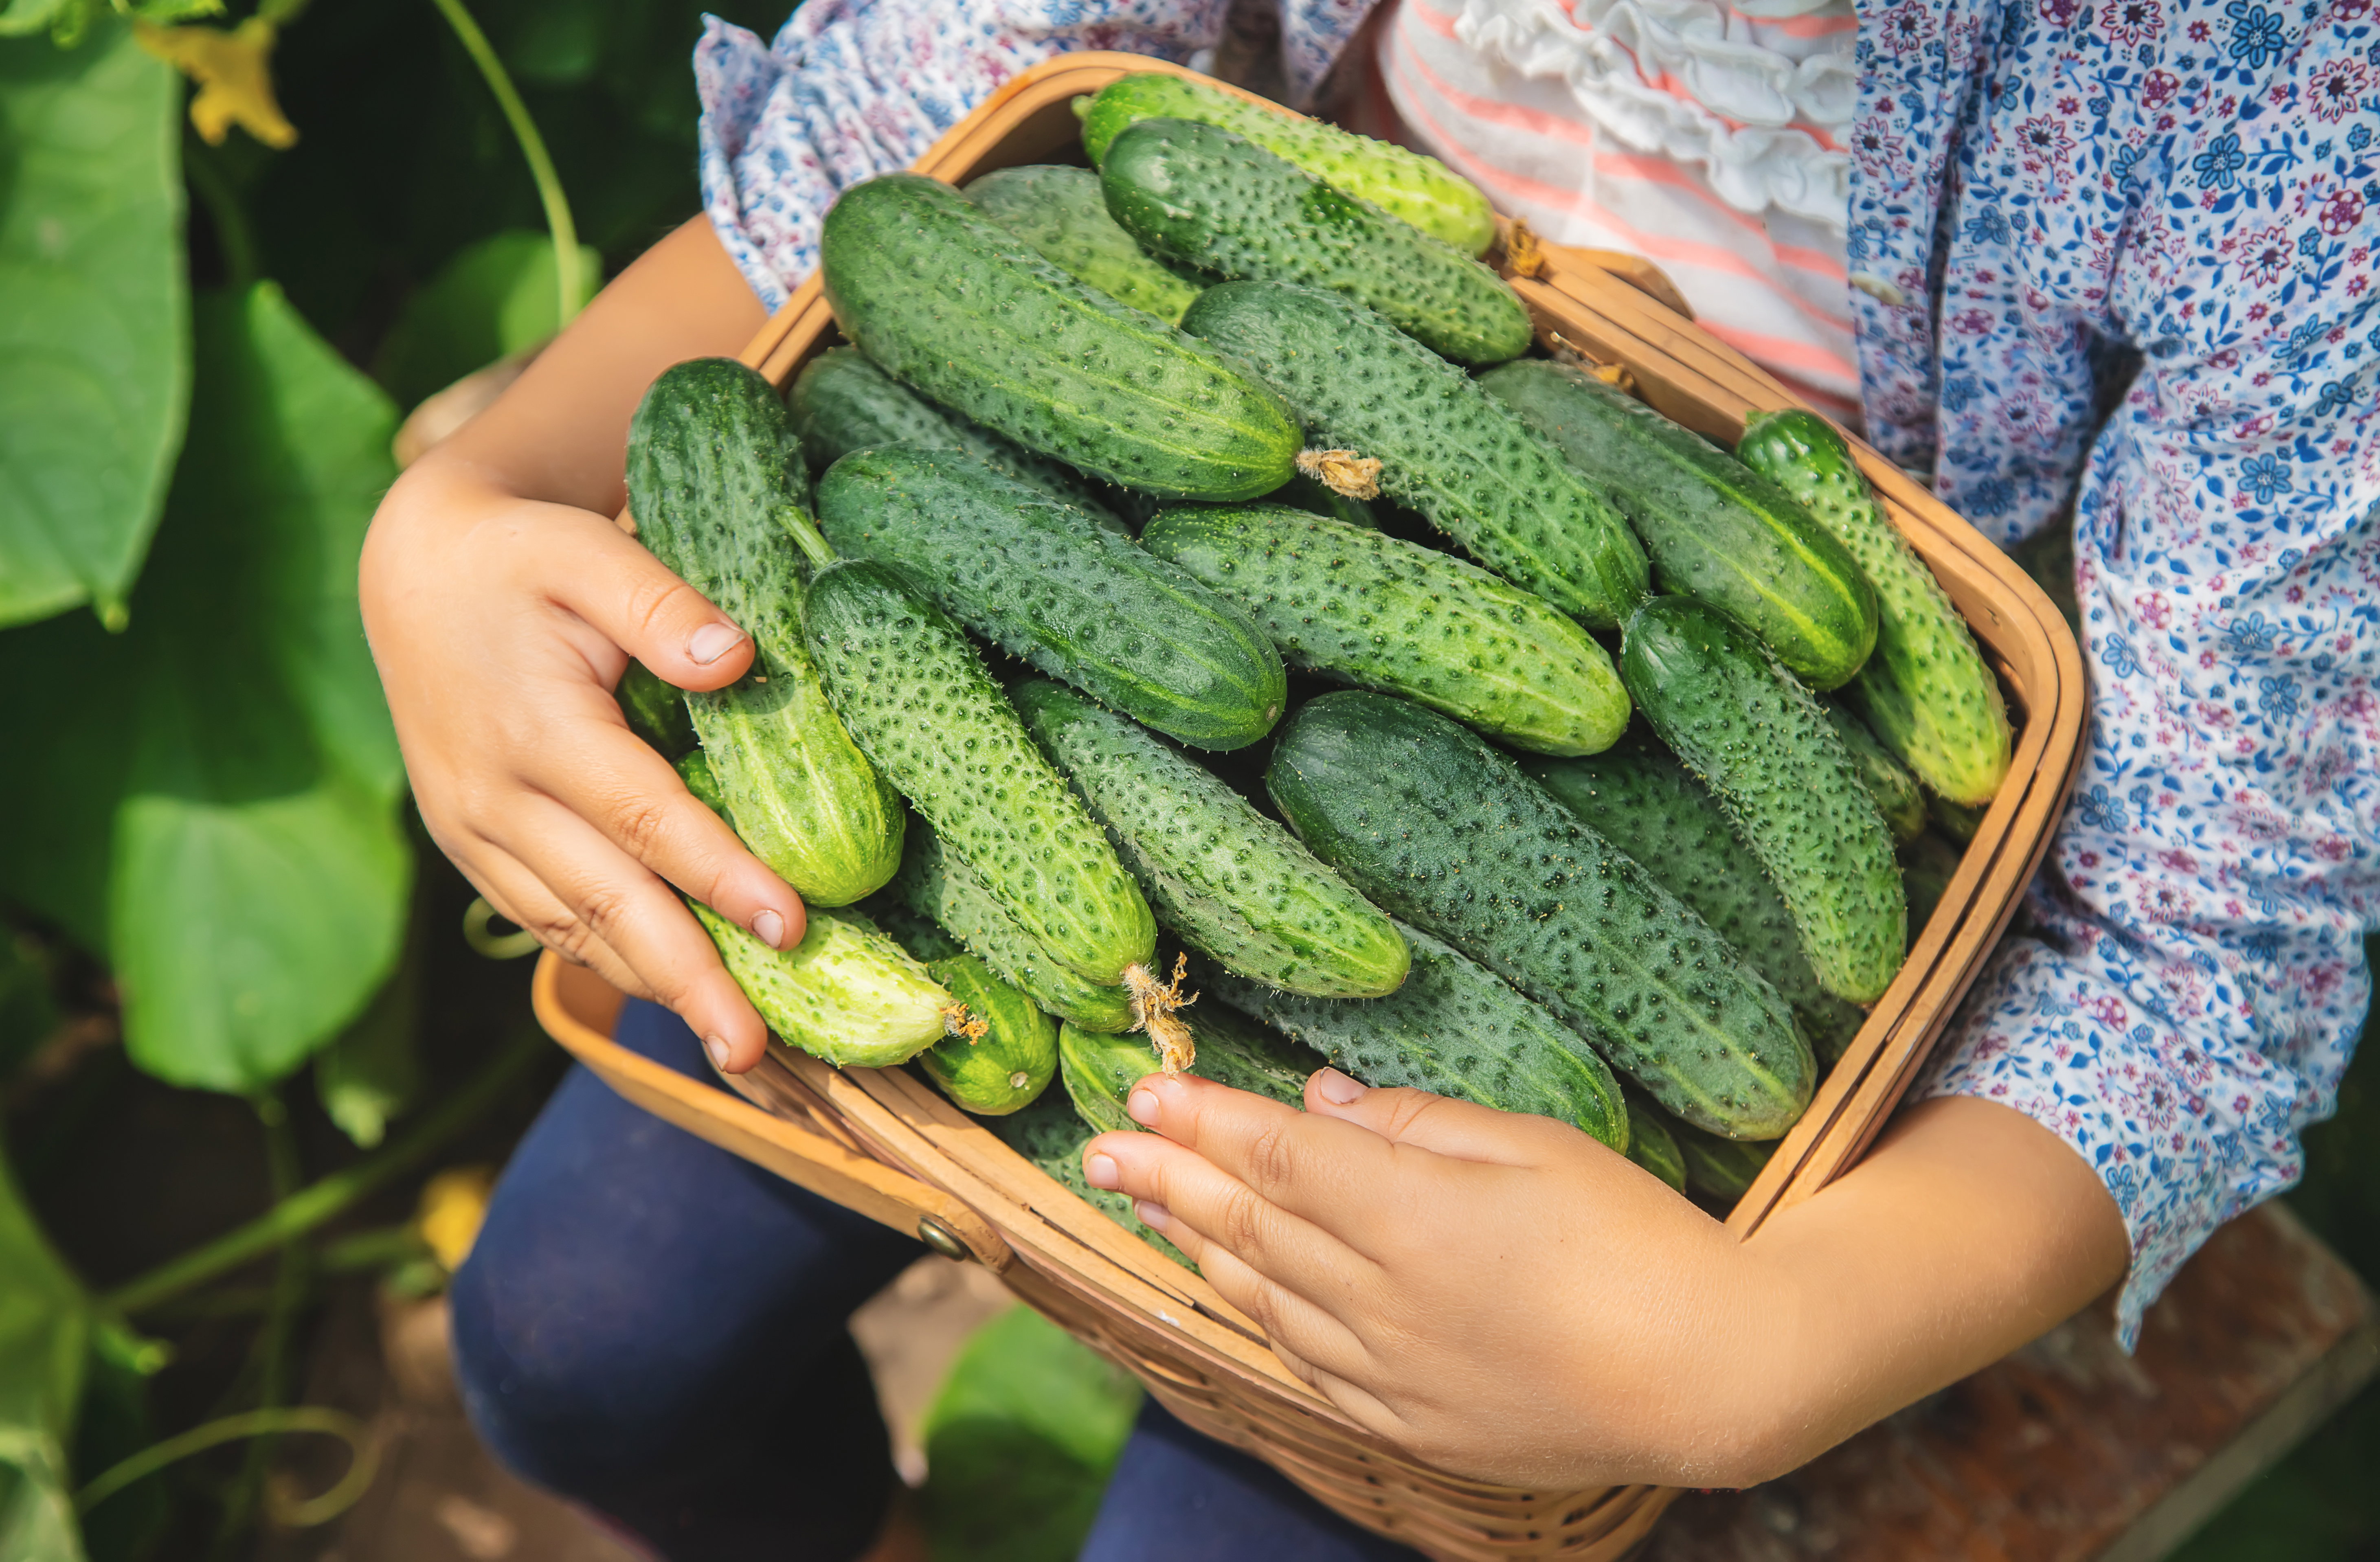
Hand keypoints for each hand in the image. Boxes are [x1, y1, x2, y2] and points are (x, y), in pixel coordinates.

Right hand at [362, 467, 802, 1070]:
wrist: (414, 573)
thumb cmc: (520, 556)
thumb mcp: (584, 550)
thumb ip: (658, 602)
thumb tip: (737, 657)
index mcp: (535, 731)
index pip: (644, 819)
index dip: (718, 875)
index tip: (792, 926)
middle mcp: (495, 799)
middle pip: (610, 903)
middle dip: (688, 981)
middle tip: (754, 1051)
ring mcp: (476, 832)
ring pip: (575, 929)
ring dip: (654, 989)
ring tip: (733, 1045)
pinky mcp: (472, 847)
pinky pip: (545, 921)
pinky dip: (607, 961)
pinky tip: (667, 993)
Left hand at [1084, 1075, 2128, 1490]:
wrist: (1709, 1375)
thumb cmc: (1636, 1239)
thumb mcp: (1533, 1144)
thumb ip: (1410, 1125)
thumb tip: (1314, 1100)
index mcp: (1410, 1215)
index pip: (1273, 1155)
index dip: (1203, 1121)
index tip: (1147, 1091)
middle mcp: (1380, 1296)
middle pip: (1248, 1223)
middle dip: (1167, 1177)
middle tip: (1101, 1144)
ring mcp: (1389, 1367)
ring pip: (1262, 1294)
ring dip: (1195, 1243)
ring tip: (1144, 1203)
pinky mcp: (1411, 1421)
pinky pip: (1304, 1362)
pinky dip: (1255, 1315)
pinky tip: (1229, 1287)